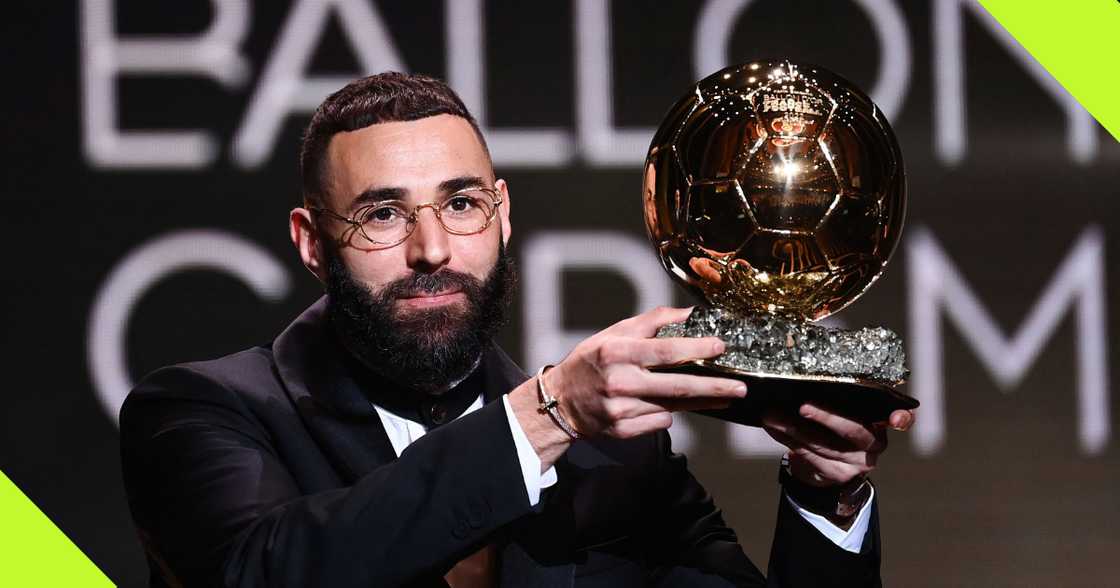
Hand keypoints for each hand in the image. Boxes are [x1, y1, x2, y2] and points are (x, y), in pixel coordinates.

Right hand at [545, 306, 747, 438]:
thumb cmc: (591, 362)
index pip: (663, 350)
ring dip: (700, 401)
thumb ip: (651, 322)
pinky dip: (668, 414)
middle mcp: (619, 382)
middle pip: (676, 386)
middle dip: (713, 388)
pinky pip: (659, 422)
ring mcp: (621, 410)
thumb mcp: (614, 333)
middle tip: (740, 388)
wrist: (560, 402)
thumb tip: (688, 314)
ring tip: (723, 396)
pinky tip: (666, 406)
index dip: (695, 349)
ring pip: (672, 407)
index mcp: (617, 353)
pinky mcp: (622, 431)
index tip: (720, 347)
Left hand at [763, 404, 914, 486]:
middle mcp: (876, 444)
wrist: (830, 466)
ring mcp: (858, 463)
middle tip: (802, 406)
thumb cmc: (838, 428)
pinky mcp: (838, 474)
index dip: (902, 418)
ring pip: (824, 444)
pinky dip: (787, 439)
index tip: (896, 418)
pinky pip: (809, 456)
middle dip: (826, 417)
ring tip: (772, 415)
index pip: (902, 419)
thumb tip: (806, 380)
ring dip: (794, 428)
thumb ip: (842, 400)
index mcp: (881, 421)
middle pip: (852, 430)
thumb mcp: (847, 412)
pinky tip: (774, 428)